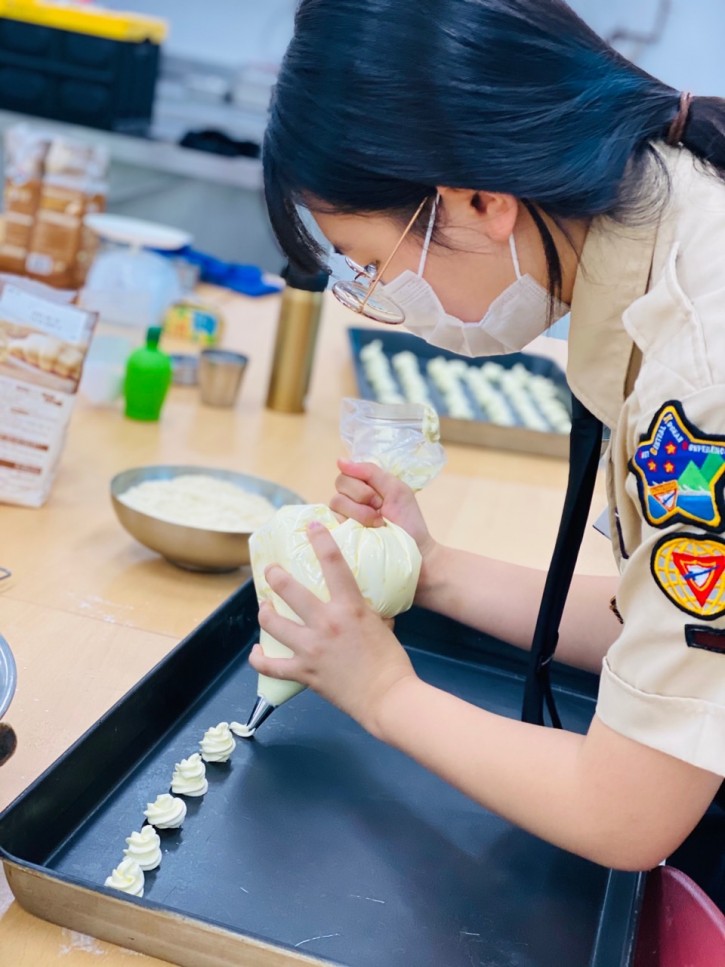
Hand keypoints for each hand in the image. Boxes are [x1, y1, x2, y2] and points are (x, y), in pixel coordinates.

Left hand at [248, 521, 416, 735]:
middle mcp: (326, 622)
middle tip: (271, 571)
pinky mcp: (303, 672)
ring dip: (265, 611)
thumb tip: (359, 604)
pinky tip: (257, 652)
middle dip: (275, 575)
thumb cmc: (392, 662)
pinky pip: (270, 665)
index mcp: (350, 607)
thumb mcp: (382, 625)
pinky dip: (260, 658)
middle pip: (289, 589)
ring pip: (273, 622)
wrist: (389, 697)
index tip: (311, 526)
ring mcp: (311, 648)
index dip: (320, 539)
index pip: (333, 562)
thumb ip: (365, 611)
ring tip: (264, 607)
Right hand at [331, 458, 435, 550]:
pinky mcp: (339, 535)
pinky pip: (332, 521)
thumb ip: (370, 472)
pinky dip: (351, 524)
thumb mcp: (395, 488)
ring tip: (377, 524)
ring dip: (361, 512)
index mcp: (362, 486)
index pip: (348, 471)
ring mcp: (342, 517)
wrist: (414, 548)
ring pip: (337, 502)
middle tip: (381, 510)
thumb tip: (339, 460)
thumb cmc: (407, 518)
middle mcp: (348, 499)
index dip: (364, 482)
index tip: (381, 496)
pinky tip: (364, 531)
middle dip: (364, 496)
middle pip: (341, 484)